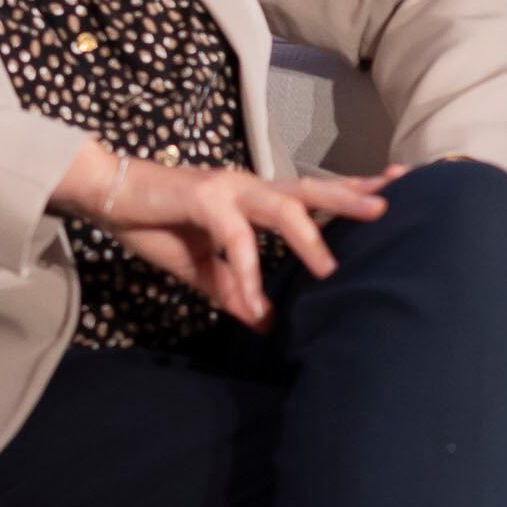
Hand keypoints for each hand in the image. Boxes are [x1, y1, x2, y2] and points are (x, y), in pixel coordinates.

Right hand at [53, 149, 397, 329]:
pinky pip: (233, 238)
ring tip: (331, 267)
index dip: (355, 188)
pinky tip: (251, 301)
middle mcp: (252, 186)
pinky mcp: (204, 198)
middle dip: (352, 196)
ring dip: (309, 235)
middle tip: (390, 206)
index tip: (398, 184)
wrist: (108, 195)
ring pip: (281, 207)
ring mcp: (230, 188)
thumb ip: (235, 290)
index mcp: (259, 197)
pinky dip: (244, 271)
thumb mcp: (204, 268)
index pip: (316, 191)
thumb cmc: (159, 224)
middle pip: (313, 188)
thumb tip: (266, 323)